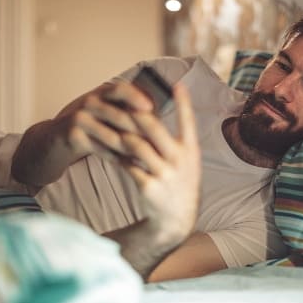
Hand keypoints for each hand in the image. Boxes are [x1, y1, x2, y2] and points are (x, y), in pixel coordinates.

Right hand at [65, 81, 154, 160]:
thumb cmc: (92, 124)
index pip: (121, 89)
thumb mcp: (107, 110)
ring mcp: (80, 119)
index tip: (152, 107)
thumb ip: (128, 110)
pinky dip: (116, 157)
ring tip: (147, 157)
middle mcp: (89, 102)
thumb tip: (159, 116)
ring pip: (112, 136)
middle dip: (139, 131)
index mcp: (102, 92)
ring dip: (130, 148)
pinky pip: (101, 149)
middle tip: (157, 142)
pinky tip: (129, 164)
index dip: (137, 96)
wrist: (57, 139)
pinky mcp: (73, 136)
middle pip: (119, 115)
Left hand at [119, 83, 200, 239]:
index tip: (177, 84)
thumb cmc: (179, 181)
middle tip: (124, 102)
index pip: (189, 122)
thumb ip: (175, 140)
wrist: (176, 219)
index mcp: (191, 151)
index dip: (184, 102)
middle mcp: (180, 161)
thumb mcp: (186, 161)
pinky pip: (127, 165)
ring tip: (113, 126)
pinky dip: (117, 155)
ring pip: (136, 145)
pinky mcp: (147, 187)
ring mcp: (164, 175)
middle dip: (137, 114)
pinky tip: (110, 150)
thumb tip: (154, 112)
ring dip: (122, 134)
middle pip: (155, 129)